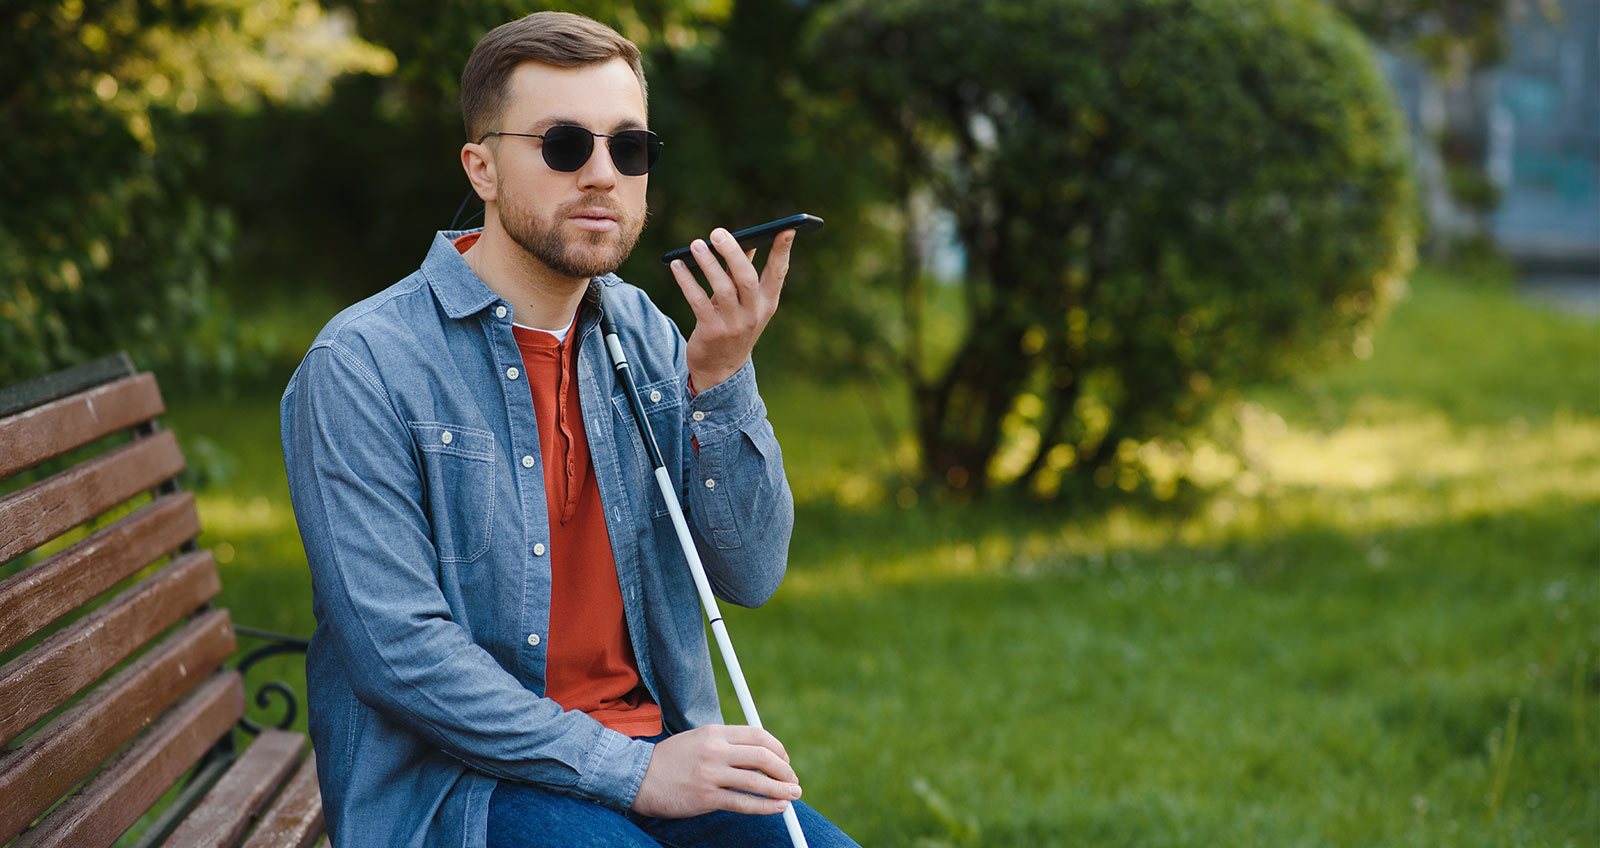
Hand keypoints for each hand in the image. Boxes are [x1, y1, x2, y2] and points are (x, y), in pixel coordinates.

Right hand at [629, 724, 801, 818]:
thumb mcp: (698, 740)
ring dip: (782, 790)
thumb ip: (726, 744)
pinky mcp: (706, 798)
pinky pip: (743, 803)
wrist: (637, 777)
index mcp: (714, 732)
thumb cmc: (671, 759)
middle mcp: (715, 750)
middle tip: (793, 780)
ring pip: (757, 782)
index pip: (758, 735)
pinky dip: (765, 806)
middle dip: (785, 770)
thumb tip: (759, 755)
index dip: (778, 748)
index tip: (785, 760)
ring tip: (794, 795)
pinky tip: (777, 807)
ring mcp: (710, 775)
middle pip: (763, 757)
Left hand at [671, 227, 794, 392]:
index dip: (783, 251)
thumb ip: (741, 275)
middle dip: (734, 253)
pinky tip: (677, 265)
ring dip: (708, 264)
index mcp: (768, 303)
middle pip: (747, 279)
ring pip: (723, 289)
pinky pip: (698, 301)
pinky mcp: (712, 332)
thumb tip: (738, 242)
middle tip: (718, 232)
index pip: (779, 272)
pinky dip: (687, 281)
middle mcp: (754, 313)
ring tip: (696, 244)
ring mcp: (734, 324)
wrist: (721, 370)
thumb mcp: (744, 303)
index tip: (787, 228)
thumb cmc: (733, 326)